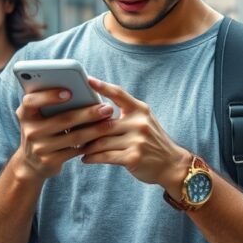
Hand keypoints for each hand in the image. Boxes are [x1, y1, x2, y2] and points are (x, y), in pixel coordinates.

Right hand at [13, 87, 115, 180]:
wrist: (31, 163)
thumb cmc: (43, 129)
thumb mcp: (40, 116)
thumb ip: (52, 103)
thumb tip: (84, 87)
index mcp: (25, 113)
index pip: (31, 101)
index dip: (49, 96)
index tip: (70, 92)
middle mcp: (29, 130)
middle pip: (62, 120)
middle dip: (88, 113)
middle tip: (107, 108)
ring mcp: (38, 148)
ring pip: (73, 136)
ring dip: (95, 129)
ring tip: (110, 122)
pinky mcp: (49, 161)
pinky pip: (74, 151)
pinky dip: (90, 143)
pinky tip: (102, 138)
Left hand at [82, 78, 191, 198]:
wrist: (171, 163)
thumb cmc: (151, 141)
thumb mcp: (143, 121)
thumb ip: (125, 114)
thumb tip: (95, 110)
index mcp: (140, 110)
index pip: (119, 93)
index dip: (102, 86)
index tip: (87, 80)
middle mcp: (139, 123)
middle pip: (103, 123)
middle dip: (85, 128)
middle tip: (70, 130)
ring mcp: (137, 141)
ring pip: (101, 141)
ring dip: (86, 146)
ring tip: (77, 147)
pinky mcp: (133, 158)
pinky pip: (105, 156)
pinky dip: (92, 158)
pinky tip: (85, 158)